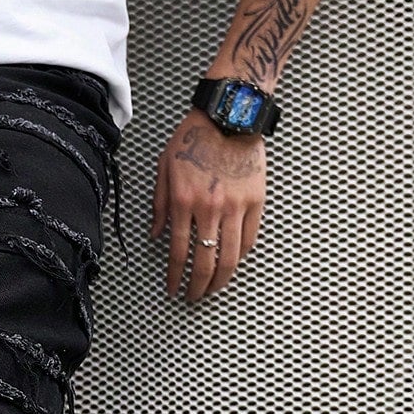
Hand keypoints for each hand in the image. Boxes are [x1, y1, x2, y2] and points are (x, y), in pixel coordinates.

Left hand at [150, 109, 265, 303]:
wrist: (230, 115)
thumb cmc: (194, 138)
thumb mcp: (165, 168)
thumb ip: (160, 205)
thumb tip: (156, 236)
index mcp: (183, 203)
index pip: (178, 254)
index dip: (175, 278)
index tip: (173, 291)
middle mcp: (210, 209)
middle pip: (206, 263)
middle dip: (198, 287)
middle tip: (194, 298)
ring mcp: (236, 207)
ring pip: (231, 257)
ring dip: (221, 280)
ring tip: (214, 289)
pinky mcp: (256, 201)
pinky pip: (250, 239)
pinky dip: (241, 256)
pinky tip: (233, 263)